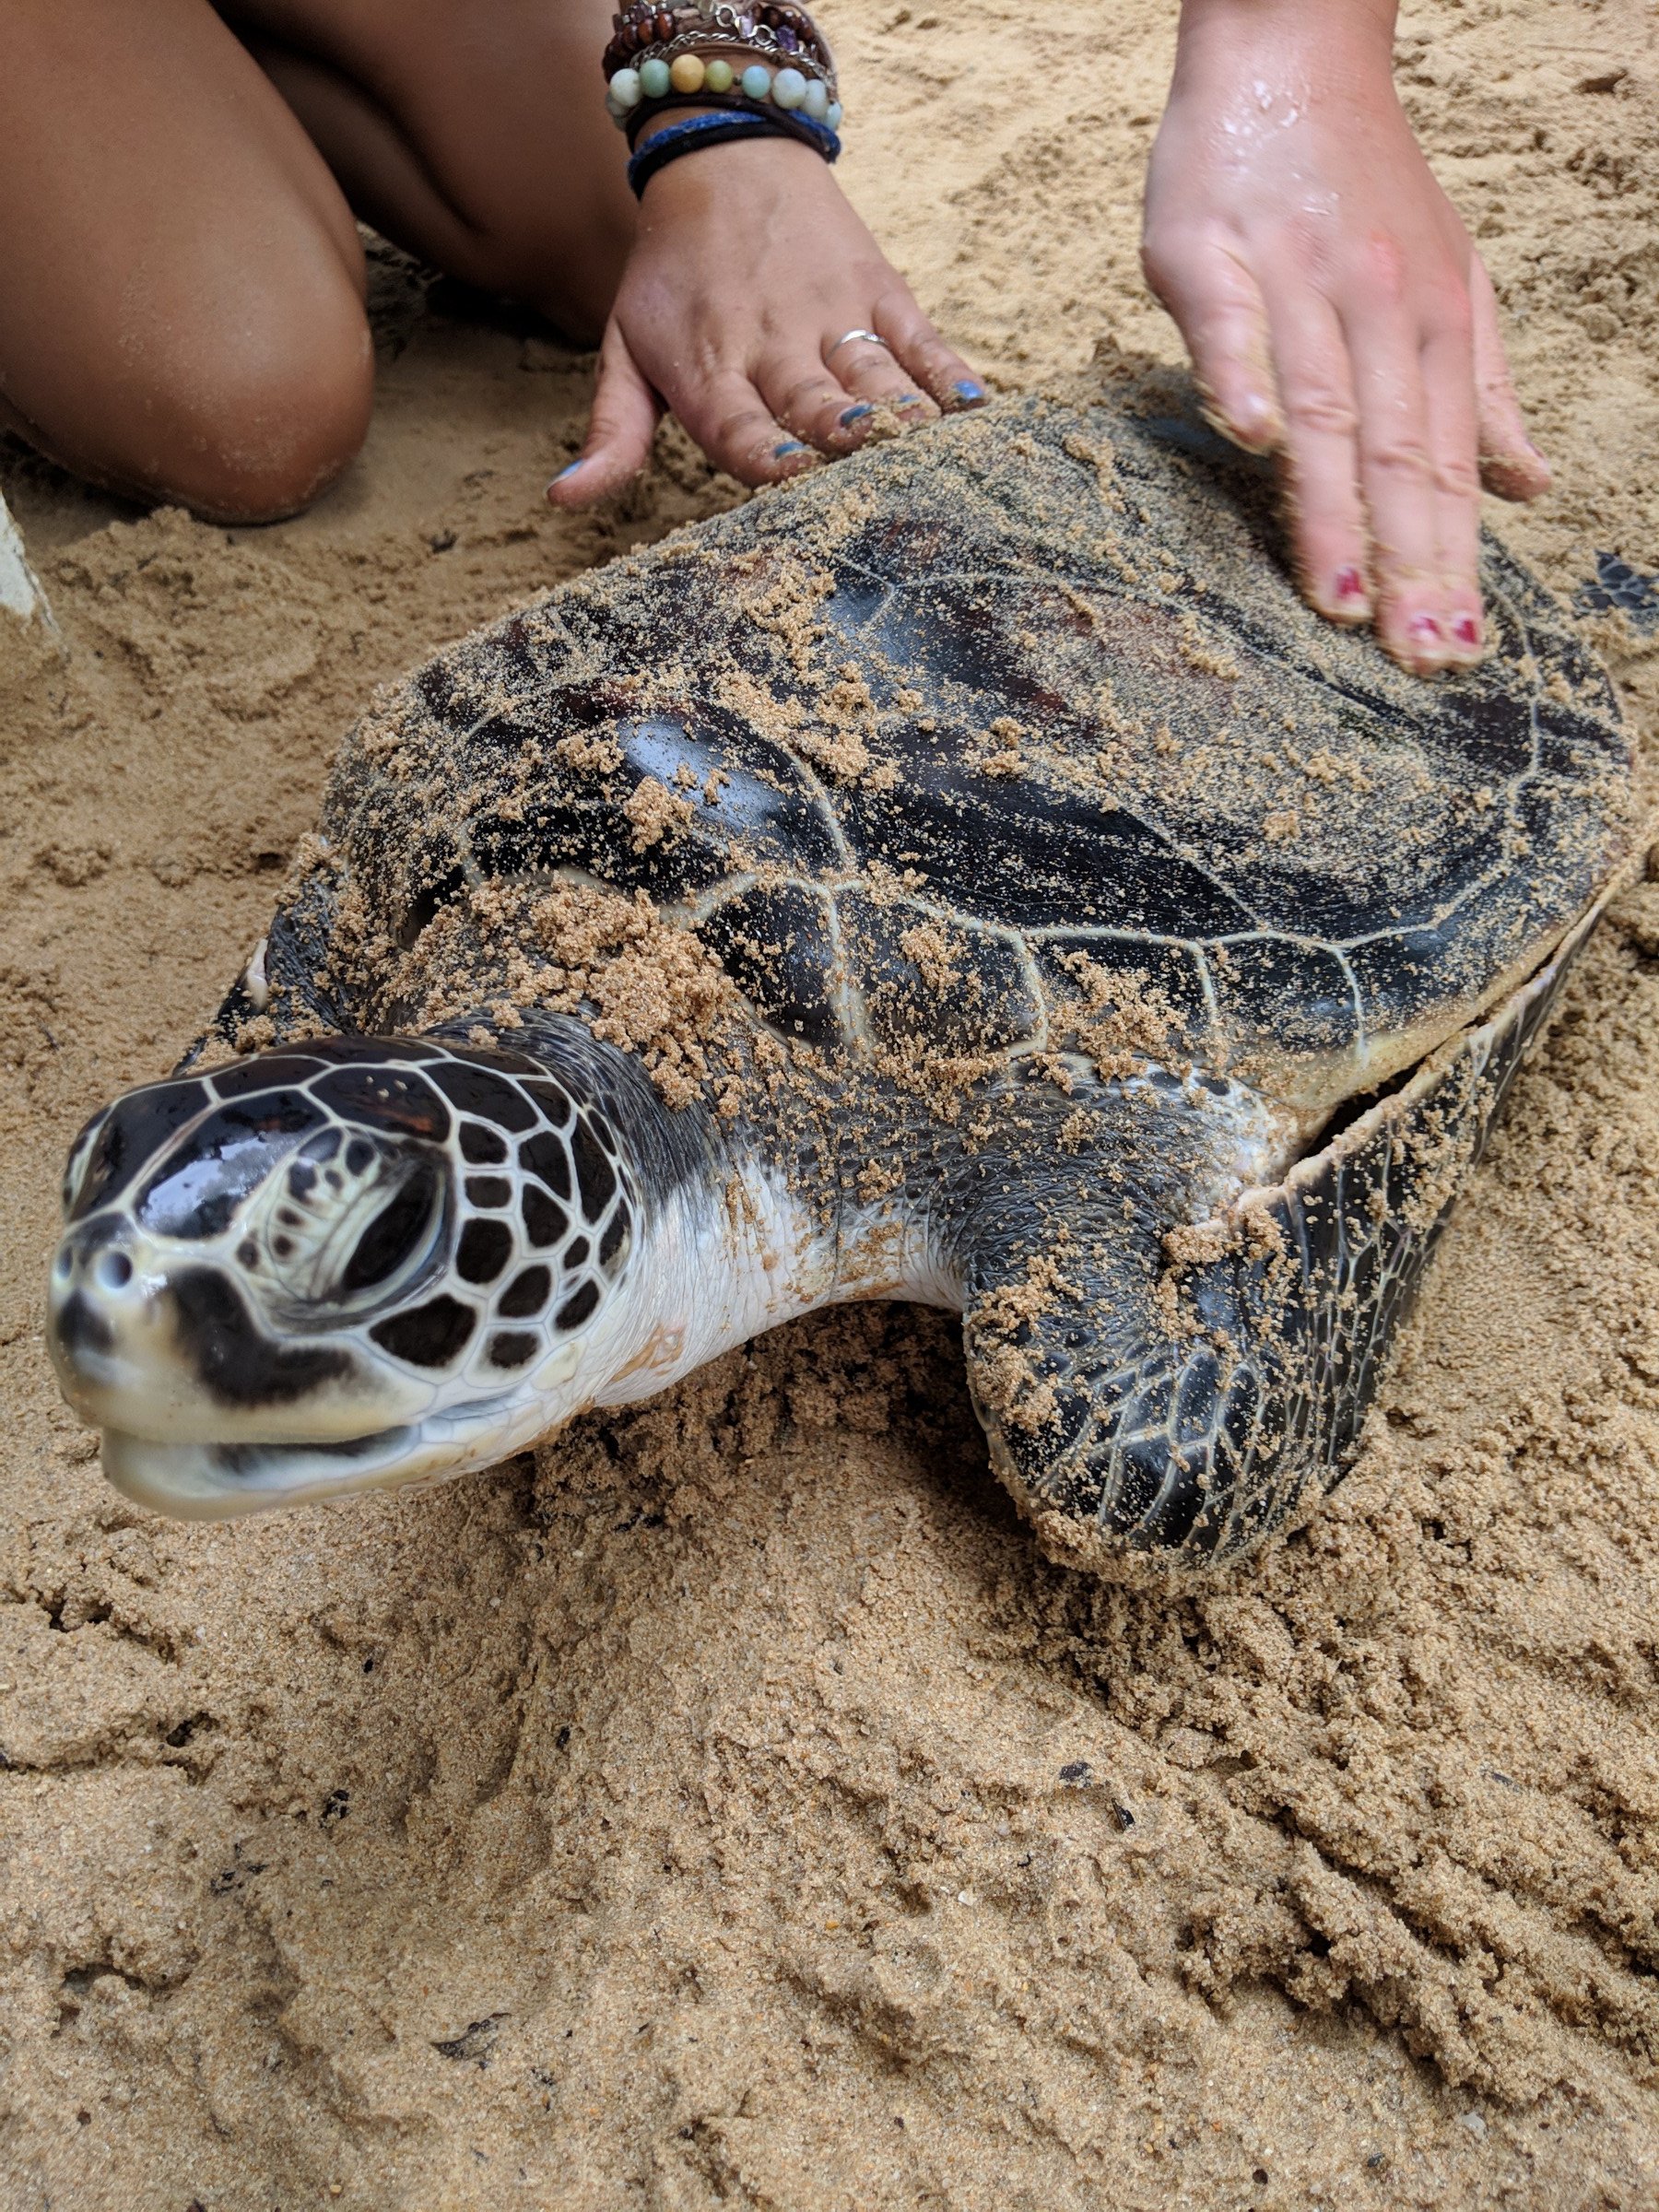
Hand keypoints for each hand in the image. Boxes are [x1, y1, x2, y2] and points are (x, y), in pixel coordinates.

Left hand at [549, 132, 982, 504]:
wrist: (727, 158)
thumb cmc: (671, 280)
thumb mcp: (625, 348)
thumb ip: (611, 431)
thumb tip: (564, 501)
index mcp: (711, 370)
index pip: (741, 427)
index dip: (769, 453)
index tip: (794, 476)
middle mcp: (776, 345)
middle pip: (817, 405)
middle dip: (844, 439)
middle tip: (875, 475)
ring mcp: (835, 315)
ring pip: (876, 375)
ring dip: (905, 416)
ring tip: (932, 453)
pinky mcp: (882, 290)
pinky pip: (923, 340)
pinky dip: (950, 376)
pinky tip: (975, 414)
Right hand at [1141, 0, 1548, 674]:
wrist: (1289, 49)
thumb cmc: (1364, 182)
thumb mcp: (1454, 276)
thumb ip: (1485, 388)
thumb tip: (1531, 485)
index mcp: (1435, 322)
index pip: (1446, 463)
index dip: (1451, 559)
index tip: (1455, 648)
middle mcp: (1376, 305)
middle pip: (1395, 451)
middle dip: (1409, 560)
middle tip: (1415, 654)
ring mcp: (1292, 276)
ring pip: (1321, 404)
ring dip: (1330, 505)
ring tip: (1339, 600)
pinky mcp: (1209, 250)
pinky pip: (1228, 320)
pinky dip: (1239, 373)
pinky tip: (1248, 438)